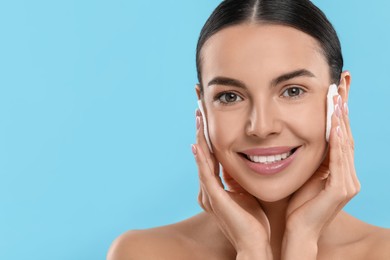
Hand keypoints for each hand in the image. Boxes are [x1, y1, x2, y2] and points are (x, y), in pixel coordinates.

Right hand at [192, 109, 271, 258]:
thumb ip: (239, 179)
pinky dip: (201, 159)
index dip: (207, 135)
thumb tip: (242, 163)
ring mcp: (209, 194)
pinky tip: (198, 144)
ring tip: (198, 117)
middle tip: (199, 108)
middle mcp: (207, 189)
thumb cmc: (253, 221)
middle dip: (200, 130)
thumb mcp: (246, 193)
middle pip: (202, 152)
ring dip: (200, 137)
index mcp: (215, 187)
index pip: (210, 155)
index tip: (207, 116)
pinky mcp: (214, 199)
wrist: (254, 245)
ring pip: (202, 159)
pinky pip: (206, 174)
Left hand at [282, 95, 359, 257]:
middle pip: (347, 133)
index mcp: (337, 168)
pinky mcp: (341, 190)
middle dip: (344, 106)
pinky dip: (338, 143)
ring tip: (338, 97)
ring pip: (346, 143)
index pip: (339, 133)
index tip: (335, 87)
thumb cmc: (297, 203)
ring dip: (342, 119)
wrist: (298, 230)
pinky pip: (340, 161)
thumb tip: (299, 134)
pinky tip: (337, 126)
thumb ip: (310, 157)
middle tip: (343, 80)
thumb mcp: (304, 174)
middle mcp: (347, 173)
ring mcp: (347, 182)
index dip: (339, 110)